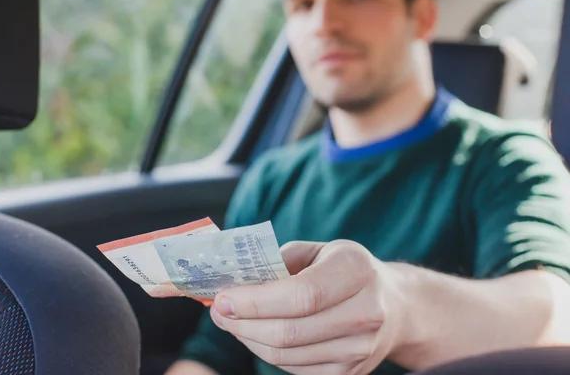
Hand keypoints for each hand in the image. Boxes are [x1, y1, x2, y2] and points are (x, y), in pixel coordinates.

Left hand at [209, 240, 403, 374]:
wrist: (394, 306)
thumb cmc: (346, 271)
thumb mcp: (319, 250)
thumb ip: (280, 261)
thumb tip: (234, 279)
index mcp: (356, 271)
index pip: (301, 294)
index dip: (256, 301)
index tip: (223, 298)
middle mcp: (366, 312)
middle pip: (289, 331)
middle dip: (242, 323)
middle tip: (218, 310)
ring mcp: (360, 349)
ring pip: (286, 354)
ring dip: (248, 338)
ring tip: (231, 321)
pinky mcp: (349, 373)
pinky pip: (293, 368)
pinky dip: (266, 351)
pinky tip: (256, 333)